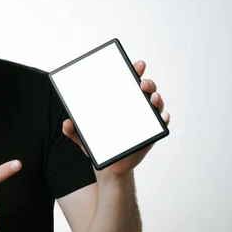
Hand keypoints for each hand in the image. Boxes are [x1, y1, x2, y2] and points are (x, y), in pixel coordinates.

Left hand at [62, 60, 169, 177]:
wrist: (109, 166)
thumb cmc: (99, 145)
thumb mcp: (83, 137)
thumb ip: (73, 131)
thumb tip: (66, 124)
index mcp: (120, 101)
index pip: (129, 81)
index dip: (135, 70)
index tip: (137, 65)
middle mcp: (135, 107)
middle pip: (146, 90)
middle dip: (147, 83)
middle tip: (142, 84)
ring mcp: (145, 120)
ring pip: (156, 105)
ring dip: (157, 99)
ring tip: (153, 98)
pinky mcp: (151, 134)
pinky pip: (161, 125)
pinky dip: (164, 119)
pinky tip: (162, 117)